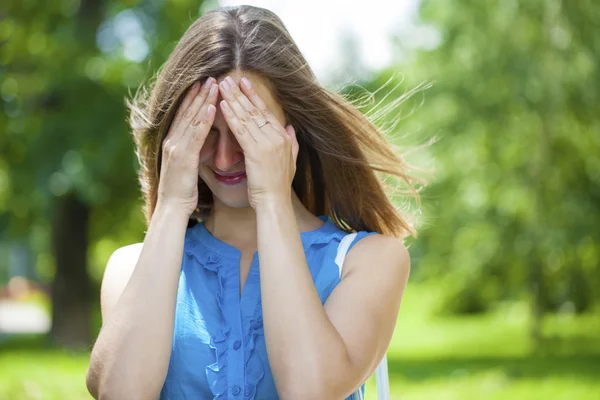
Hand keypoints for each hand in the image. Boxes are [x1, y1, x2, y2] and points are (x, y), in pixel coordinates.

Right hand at [156, 77, 218, 215]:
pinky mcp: (184, 156)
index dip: (193, 98)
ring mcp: (177, 147)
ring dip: (203, 99)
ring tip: (214, 84)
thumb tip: (204, 140)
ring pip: (192, 118)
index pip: (185, 115)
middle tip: (210, 76)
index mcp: (174, 142)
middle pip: (187, 111)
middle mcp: (173, 140)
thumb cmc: (182, 190)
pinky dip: (204, 119)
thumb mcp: (188, 165)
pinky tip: (213, 107)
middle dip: (199, 93)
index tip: (203, 83)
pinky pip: (196, 134)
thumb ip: (193, 150)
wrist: (172, 208)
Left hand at [218, 76, 298, 208]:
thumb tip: (291, 127)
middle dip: (240, 93)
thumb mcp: (291, 161)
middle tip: (228, 78)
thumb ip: (292, 142)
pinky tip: (223, 105)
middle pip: (255, 110)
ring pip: (247, 117)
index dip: (254, 96)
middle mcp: (276, 137)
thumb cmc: (278, 186)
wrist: (275, 202)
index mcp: (283, 137)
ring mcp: (267, 143)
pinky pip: (241, 130)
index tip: (244, 83)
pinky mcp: (256, 152)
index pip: (266, 112)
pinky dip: (231, 116)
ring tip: (222, 85)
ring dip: (233, 99)